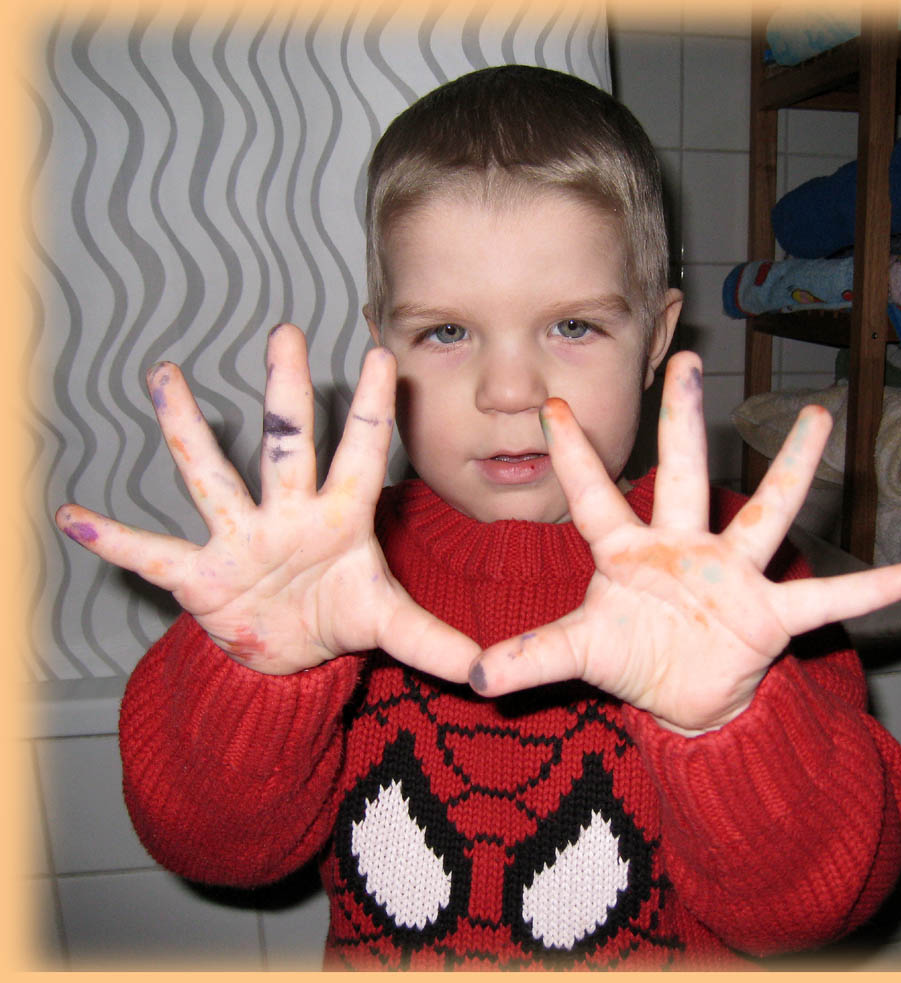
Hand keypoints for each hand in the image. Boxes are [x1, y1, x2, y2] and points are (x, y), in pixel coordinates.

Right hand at [55, 324, 479, 678]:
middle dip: (287, 394)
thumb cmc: (339, 614)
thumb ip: (434, 640)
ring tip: (166, 377)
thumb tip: (487, 671)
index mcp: (340, 516)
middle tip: (285, 334)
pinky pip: (153, 554)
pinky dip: (115, 540)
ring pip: (213, 476)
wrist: (289, 651)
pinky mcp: (201, 575)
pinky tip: (75, 517)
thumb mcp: (388, 624)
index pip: (360, 452)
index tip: (384, 354)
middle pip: (287, 446)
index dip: (372, 408)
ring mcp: (241, 539)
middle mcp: (288, 514)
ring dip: (189, 430)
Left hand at [468, 351, 900, 734]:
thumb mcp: (580, 654)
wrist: (685, 696)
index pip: (594, 495)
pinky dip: (861, 592)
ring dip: (789, 470)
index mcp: (626, 553)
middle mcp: (680, 547)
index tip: (549, 403)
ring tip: (817, 419)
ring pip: (764, 513)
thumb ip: (533, 657)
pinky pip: (822, 602)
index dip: (572, 453)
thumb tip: (472, 676)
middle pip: (684, 473)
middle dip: (684, 419)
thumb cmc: (631, 656)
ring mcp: (729, 575)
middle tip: (689, 358)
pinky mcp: (768, 614)